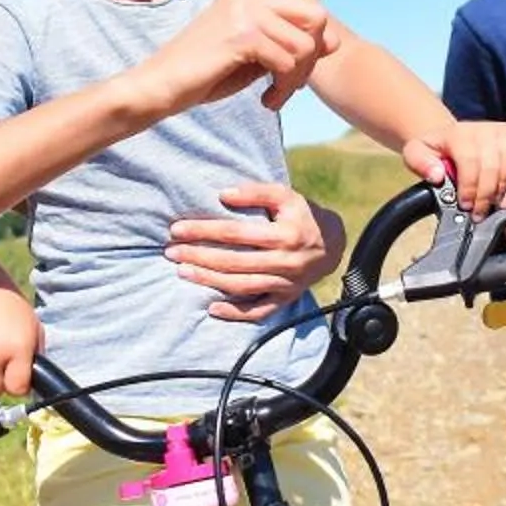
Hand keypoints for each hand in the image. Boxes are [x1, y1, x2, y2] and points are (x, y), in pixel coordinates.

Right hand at [144, 0, 350, 111]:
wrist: (165, 82)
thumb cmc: (211, 66)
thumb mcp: (257, 47)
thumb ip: (290, 37)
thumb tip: (333, 41)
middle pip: (317, 14)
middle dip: (313, 54)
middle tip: (292, 79)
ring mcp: (247, 11)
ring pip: (306, 46)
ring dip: (297, 79)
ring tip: (275, 92)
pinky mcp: (243, 36)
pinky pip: (288, 64)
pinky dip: (283, 89)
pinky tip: (266, 99)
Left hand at [166, 181, 341, 321]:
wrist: (333, 245)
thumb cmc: (302, 216)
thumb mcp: (286, 196)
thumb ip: (257, 192)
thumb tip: (224, 194)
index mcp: (284, 235)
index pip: (235, 233)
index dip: (204, 231)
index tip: (177, 229)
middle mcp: (285, 262)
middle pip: (233, 262)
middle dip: (199, 257)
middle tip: (171, 253)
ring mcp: (285, 283)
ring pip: (241, 286)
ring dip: (209, 281)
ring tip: (183, 272)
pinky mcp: (284, 298)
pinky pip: (259, 311)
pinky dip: (236, 313)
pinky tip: (212, 309)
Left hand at [401, 118, 505, 213]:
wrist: (448, 138)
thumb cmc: (435, 151)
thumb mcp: (416, 154)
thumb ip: (420, 163)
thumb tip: (437, 175)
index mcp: (457, 135)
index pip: (469, 160)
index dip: (471, 187)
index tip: (468, 206)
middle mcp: (481, 129)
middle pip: (493, 161)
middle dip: (488, 192)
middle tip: (482, 210)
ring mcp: (500, 128)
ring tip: (499, 197)